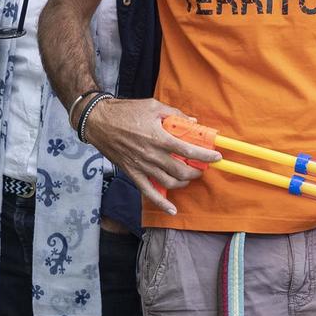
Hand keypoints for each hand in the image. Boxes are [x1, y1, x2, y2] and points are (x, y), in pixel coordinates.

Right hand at [84, 98, 217, 216]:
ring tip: (188, 178)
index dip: (205, 156)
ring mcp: (142, 167)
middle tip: (201, 168)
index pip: (189, 151)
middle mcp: (152, 155)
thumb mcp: (153, 106)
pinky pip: (149, 193)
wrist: (99, 121)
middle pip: (181, 171)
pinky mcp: (133, 173)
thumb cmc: (125, 111)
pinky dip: (162, 203)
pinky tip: (172, 210)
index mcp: (159, 138)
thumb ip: (175, 115)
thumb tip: (193, 122)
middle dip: (196, 172)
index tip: (216, 157)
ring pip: (169, 182)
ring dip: (183, 183)